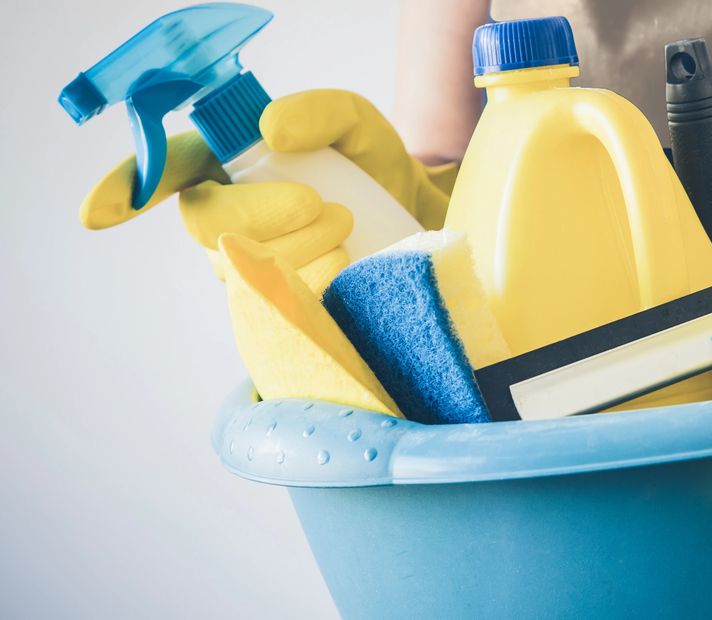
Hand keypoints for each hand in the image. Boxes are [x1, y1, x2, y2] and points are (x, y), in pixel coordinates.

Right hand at [80, 90, 456, 292]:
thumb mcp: (355, 123)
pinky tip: (347, 269)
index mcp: (223, 166)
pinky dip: (315, 284)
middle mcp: (225, 220)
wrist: (416, 222)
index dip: (126, 189)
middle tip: (324, 204)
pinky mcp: (278, 307)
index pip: (163, 171)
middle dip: (261, 216)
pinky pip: (278, 308)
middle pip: (207, 226)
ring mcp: (247, 268)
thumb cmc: (373, 166)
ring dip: (302, 248)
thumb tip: (272, 129)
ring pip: (244, 269)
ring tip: (350, 224)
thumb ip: (318, 112)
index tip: (97, 214)